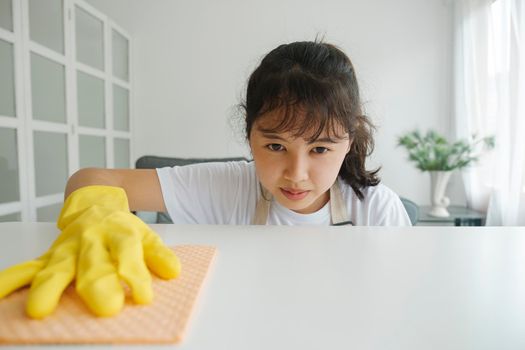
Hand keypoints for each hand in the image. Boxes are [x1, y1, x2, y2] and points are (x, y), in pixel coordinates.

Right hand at [0, 186, 180, 318]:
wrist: (95, 199)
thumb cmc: (121, 225)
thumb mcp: (146, 235)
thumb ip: (158, 254)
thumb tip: (173, 272)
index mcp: (119, 235)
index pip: (129, 255)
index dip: (137, 275)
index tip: (144, 297)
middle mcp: (92, 241)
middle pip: (94, 264)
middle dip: (99, 286)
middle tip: (106, 307)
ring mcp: (68, 248)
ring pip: (57, 267)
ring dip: (49, 287)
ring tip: (40, 309)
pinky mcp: (50, 254)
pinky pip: (29, 268)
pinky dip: (13, 280)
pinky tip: (0, 293)